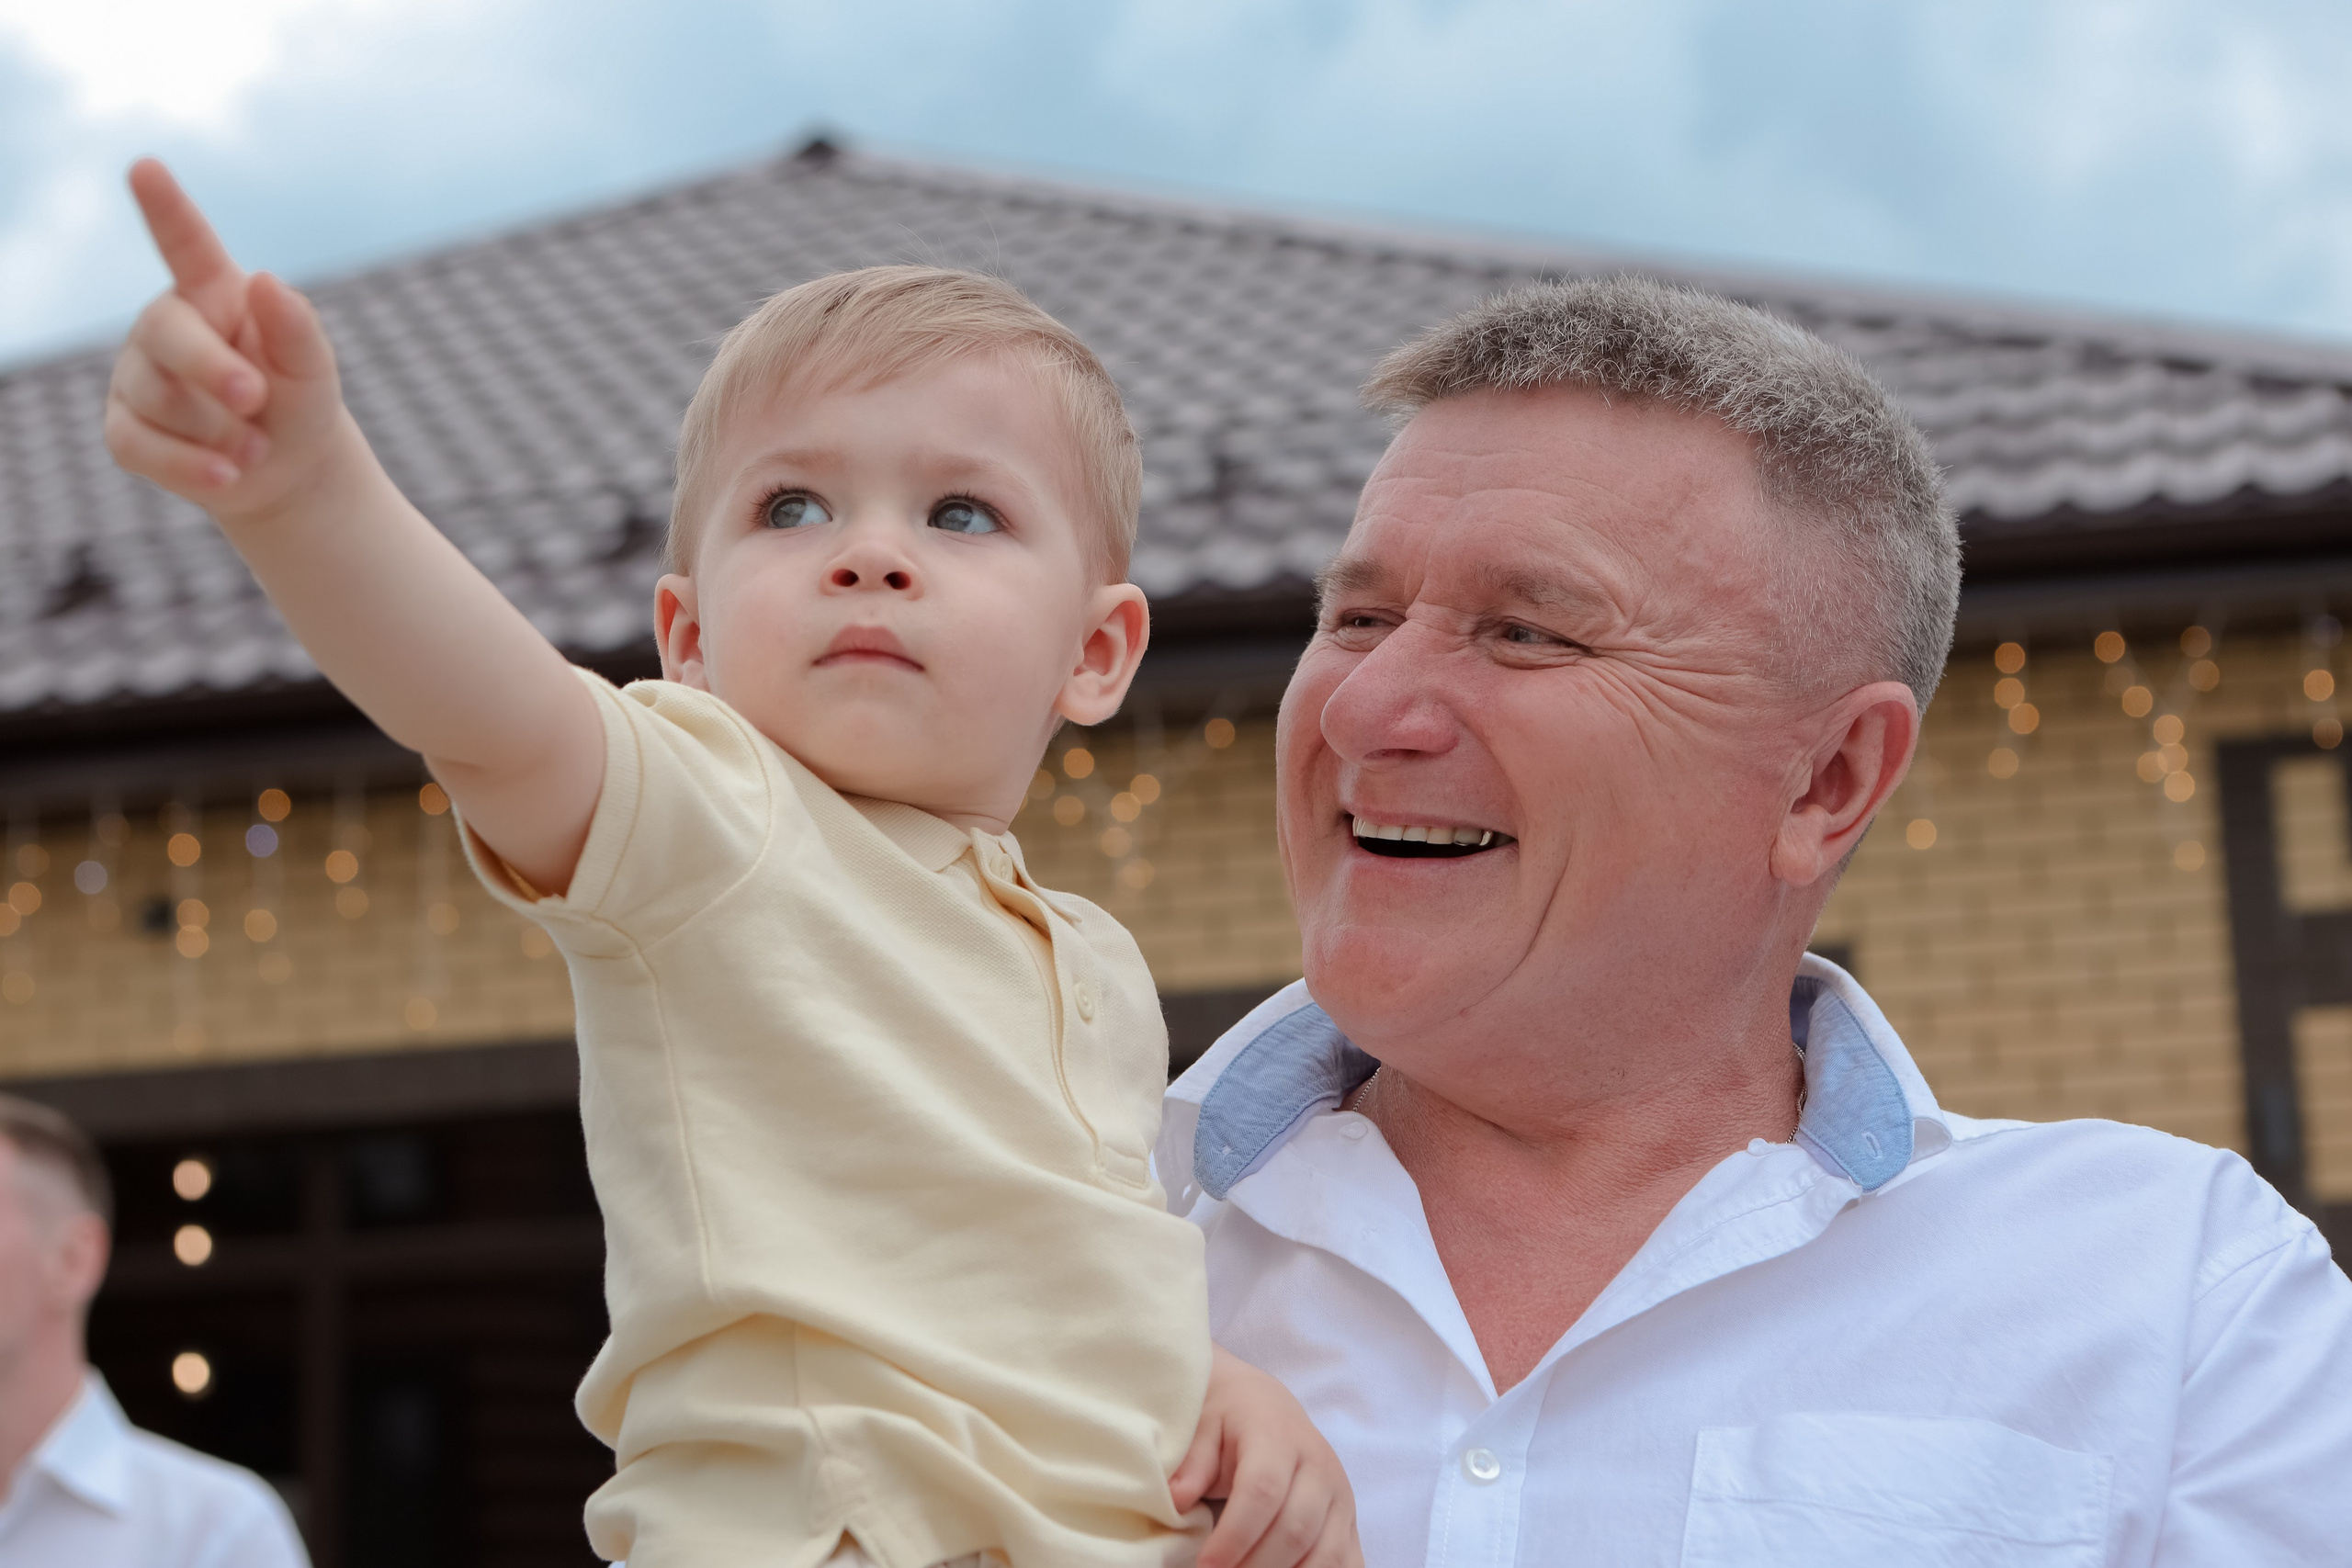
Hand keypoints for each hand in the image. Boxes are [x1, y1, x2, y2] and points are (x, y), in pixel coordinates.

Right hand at [104, 159, 360, 526]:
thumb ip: (296, 326)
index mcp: (212, 293)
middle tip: (256, 399)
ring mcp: (136, 375)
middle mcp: (164, 324)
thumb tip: (266, 283)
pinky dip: (193, 468)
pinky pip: (142, 448)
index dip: (165, 207)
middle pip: (167, 335)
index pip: (185, 243)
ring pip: (162, 401)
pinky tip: (228, 476)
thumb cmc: (297, 398)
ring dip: (226, 434)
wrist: (284, 467)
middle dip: (215, 371)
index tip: (145, 167)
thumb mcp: (313, 366)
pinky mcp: (124, 428)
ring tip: (257, 443)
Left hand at [1172, 1345, 1360, 1567]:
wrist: (1266, 1405)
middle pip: (1294, 1530)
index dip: (1234, 1536)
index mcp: (1279, 1437)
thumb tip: (1177, 1501)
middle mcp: (1319, 1467)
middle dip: (1254, 1565)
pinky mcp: (1349, 1521)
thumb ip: (1192, 1464)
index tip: (1206, 1565)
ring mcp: (1340, 1497)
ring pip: (1326, 1554)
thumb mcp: (1203, 1427)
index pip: (1263, 1491)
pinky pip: (1347, 1563)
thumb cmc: (1228, 1421)